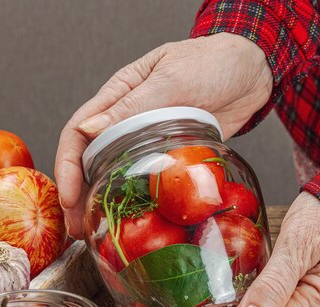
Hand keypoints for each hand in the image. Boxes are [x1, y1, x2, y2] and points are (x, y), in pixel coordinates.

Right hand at [54, 33, 272, 237]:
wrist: (252, 70)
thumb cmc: (211, 62)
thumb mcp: (170, 79)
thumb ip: (132, 105)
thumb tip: (88, 129)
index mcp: (118, 96)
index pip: (78, 133)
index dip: (67, 167)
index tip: (68, 198)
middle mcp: (127, 120)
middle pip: (90, 160)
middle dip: (78, 194)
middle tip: (77, 228)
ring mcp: (149, 140)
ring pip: (115, 173)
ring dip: (103, 202)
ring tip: (97, 231)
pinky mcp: (171, 155)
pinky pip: (148, 179)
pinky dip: (137, 200)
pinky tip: (135, 220)